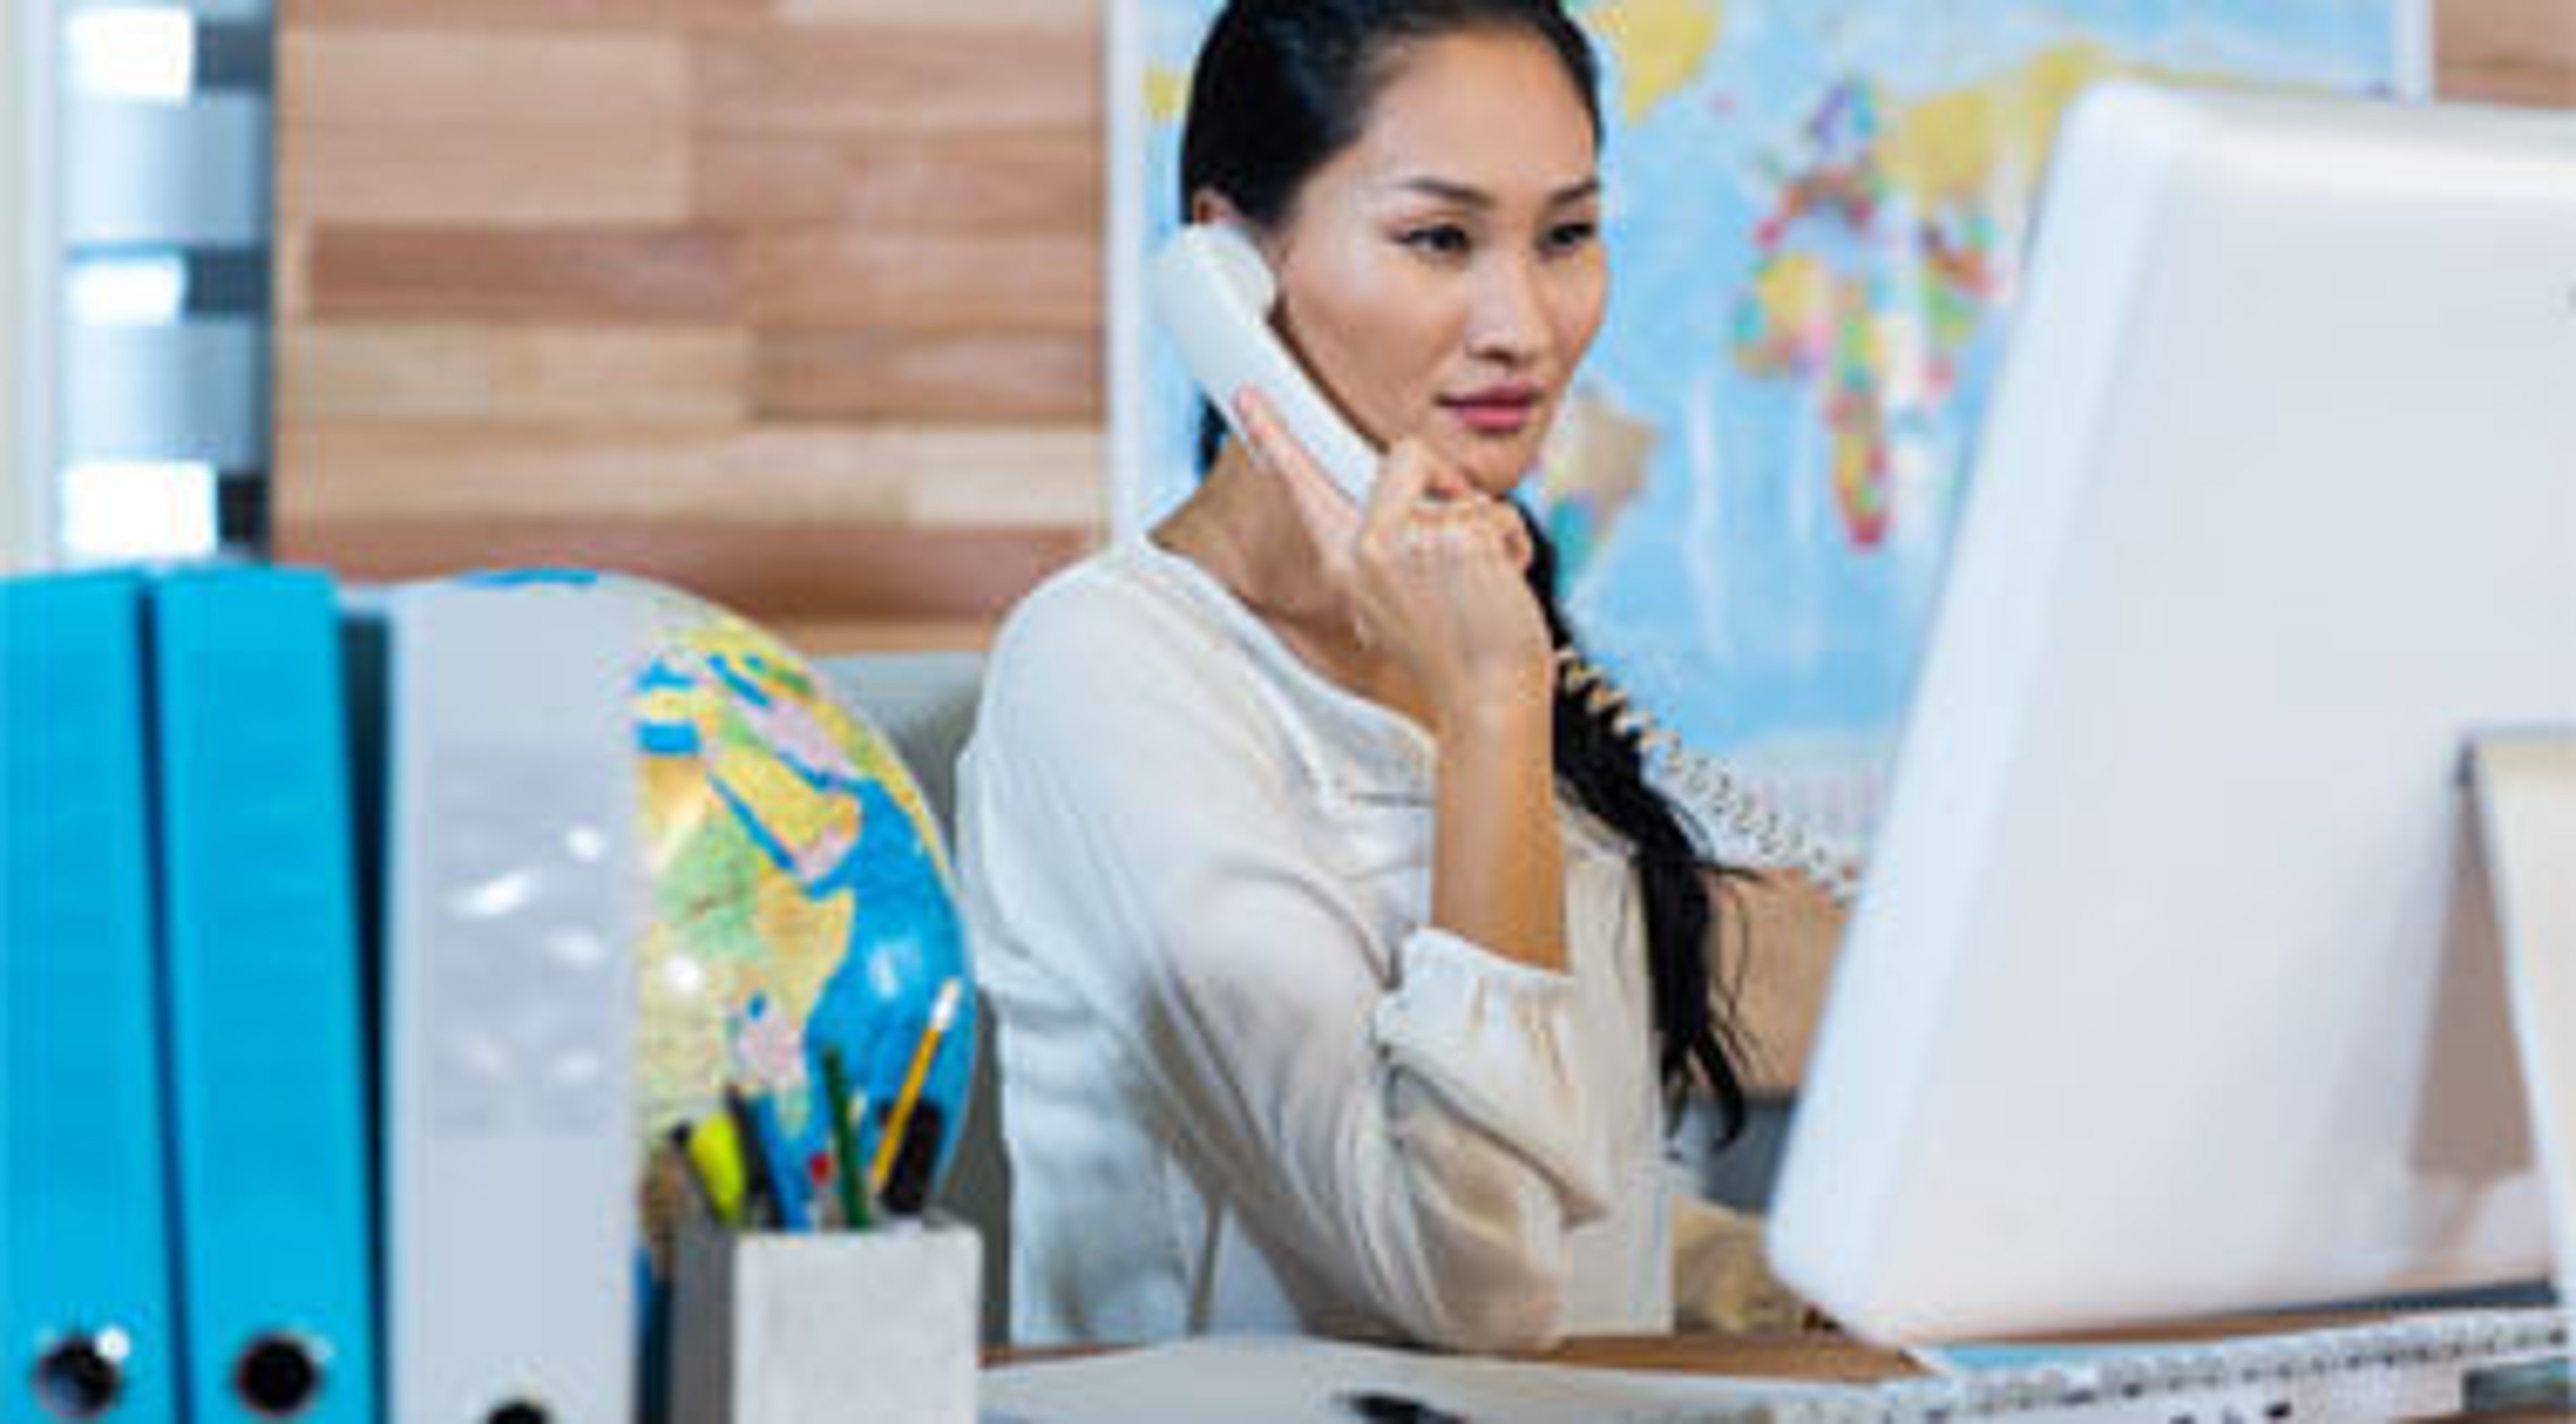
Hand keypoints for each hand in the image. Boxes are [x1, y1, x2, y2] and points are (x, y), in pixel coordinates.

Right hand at [1236, 390, 1550, 725]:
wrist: (1486, 698)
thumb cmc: (1457, 656)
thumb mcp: (1404, 601)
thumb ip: (1399, 551)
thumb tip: (1435, 503)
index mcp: (1347, 562)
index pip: (1304, 488)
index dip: (1274, 437)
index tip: (1247, 397)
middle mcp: (1368, 547)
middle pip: (1406, 455)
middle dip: (1447, 482)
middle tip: (1463, 540)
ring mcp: (1411, 539)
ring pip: (1466, 494)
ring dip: (1491, 532)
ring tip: (1484, 588)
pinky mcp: (1457, 537)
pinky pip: (1499, 514)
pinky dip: (1514, 545)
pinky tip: (1503, 588)